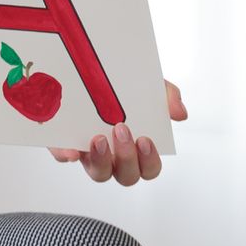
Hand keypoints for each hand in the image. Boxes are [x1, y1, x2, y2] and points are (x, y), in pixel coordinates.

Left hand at [48, 80, 186, 184]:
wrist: (90, 68)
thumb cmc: (125, 87)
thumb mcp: (149, 85)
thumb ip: (166, 97)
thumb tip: (180, 113)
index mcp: (138, 148)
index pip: (149, 168)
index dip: (149, 161)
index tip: (145, 139)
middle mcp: (116, 157)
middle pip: (127, 176)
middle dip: (127, 158)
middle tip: (122, 130)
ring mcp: (92, 154)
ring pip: (99, 173)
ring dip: (102, 161)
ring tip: (99, 139)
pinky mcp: (67, 144)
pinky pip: (65, 157)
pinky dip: (67, 156)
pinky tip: (72, 151)